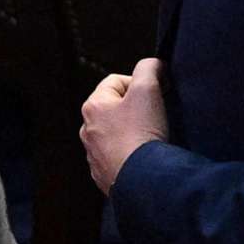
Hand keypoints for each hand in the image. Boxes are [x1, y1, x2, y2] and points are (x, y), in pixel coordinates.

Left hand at [81, 57, 169, 193]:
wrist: (141, 179)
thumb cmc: (141, 133)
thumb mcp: (147, 91)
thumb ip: (148, 69)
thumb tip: (152, 64)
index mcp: (93, 106)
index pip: (115, 81)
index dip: (139, 83)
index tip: (156, 95)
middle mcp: (87, 129)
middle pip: (114, 108)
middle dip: (135, 109)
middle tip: (155, 116)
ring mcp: (93, 154)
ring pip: (114, 134)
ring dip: (132, 132)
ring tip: (151, 138)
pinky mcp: (104, 174)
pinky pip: (118, 157)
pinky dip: (130, 154)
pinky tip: (144, 157)